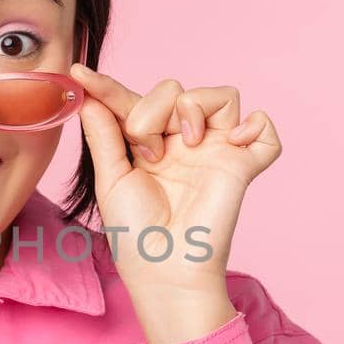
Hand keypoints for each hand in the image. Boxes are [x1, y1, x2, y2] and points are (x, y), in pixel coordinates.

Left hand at [70, 63, 281, 343]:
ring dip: (195, 110)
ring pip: (220, 95)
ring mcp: (215, 151)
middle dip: (153, 110)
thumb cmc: (135, 235)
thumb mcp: (111, 180)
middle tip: (149, 151)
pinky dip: (256, 125)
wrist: (165, 269)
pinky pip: (263, 127)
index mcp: (148, 143)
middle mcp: (183, 142)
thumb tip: (88, 95)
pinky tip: (233, 141)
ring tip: (187, 146)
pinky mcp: (243, 165)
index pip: (132, 102)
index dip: (107, 86)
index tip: (79, 74)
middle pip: (174, 89)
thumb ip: (103, 135)